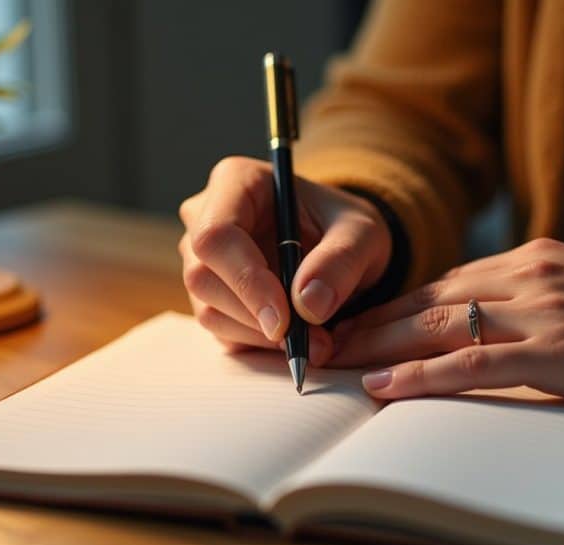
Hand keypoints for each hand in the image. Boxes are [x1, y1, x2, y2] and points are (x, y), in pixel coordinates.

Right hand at [178, 156, 391, 363]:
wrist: (339, 247)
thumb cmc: (345, 227)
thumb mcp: (362, 234)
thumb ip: (342, 261)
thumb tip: (309, 304)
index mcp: (236, 182)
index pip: (216, 235)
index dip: (245, 280)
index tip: (285, 318)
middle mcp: (205, 217)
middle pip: (203, 276)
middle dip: (257, 317)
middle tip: (313, 342)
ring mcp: (201, 259)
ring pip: (209, 309)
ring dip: (262, 336)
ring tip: (316, 341)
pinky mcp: (210, 296)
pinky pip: (222, 330)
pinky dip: (260, 344)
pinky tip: (298, 338)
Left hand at [330, 238, 563, 411]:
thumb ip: (531, 303)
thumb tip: (482, 330)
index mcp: (532, 261)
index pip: (441, 283)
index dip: (390, 307)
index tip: (351, 324)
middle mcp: (527, 277)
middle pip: (426, 300)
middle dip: (369, 323)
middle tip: (322, 343)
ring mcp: (542, 311)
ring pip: (437, 325)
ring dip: (379, 346)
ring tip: (335, 362)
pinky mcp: (560, 351)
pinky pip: (473, 363)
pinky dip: (422, 375)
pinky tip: (385, 386)